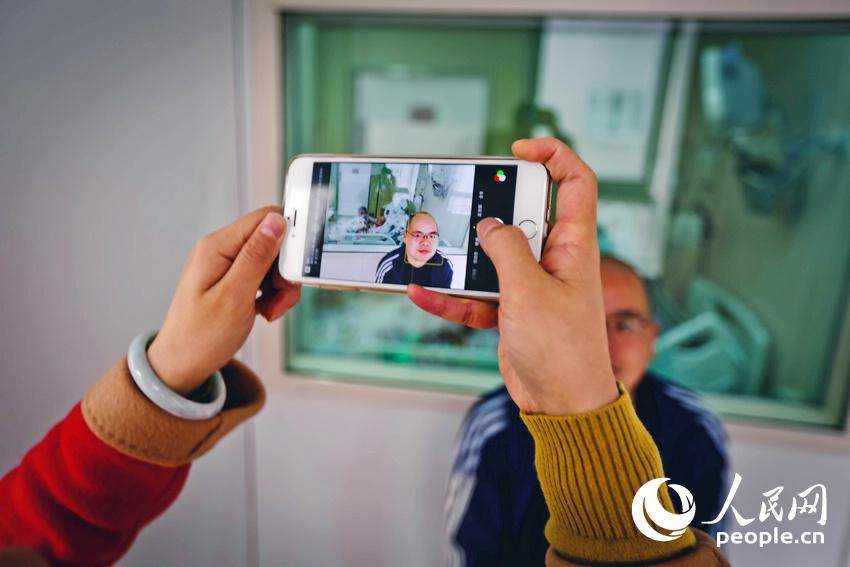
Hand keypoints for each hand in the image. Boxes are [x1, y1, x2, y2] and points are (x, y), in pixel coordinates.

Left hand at [147, 206, 300, 394]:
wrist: (183, 364)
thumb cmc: (201, 337)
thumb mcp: (234, 297)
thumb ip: (256, 257)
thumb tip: (277, 221)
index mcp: (217, 247)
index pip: (265, 219)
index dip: (288, 239)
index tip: (295, 269)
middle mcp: (221, 249)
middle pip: (272, 241)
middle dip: (285, 270)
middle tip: (281, 298)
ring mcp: (227, 264)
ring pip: (272, 261)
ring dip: (280, 286)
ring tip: (271, 310)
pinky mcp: (233, 279)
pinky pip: (264, 276)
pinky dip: (272, 294)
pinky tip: (265, 310)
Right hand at [407, 138, 617, 414]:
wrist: (561, 404)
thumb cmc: (561, 348)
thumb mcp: (529, 290)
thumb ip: (506, 250)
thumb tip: (489, 225)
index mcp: (573, 245)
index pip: (576, 183)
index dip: (554, 156)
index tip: (518, 150)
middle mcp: (554, 259)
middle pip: (523, 215)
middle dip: (492, 207)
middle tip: (465, 202)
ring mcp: (531, 285)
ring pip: (493, 257)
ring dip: (462, 257)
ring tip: (429, 249)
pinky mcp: (512, 311)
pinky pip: (477, 295)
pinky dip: (452, 297)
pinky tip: (423, 294)